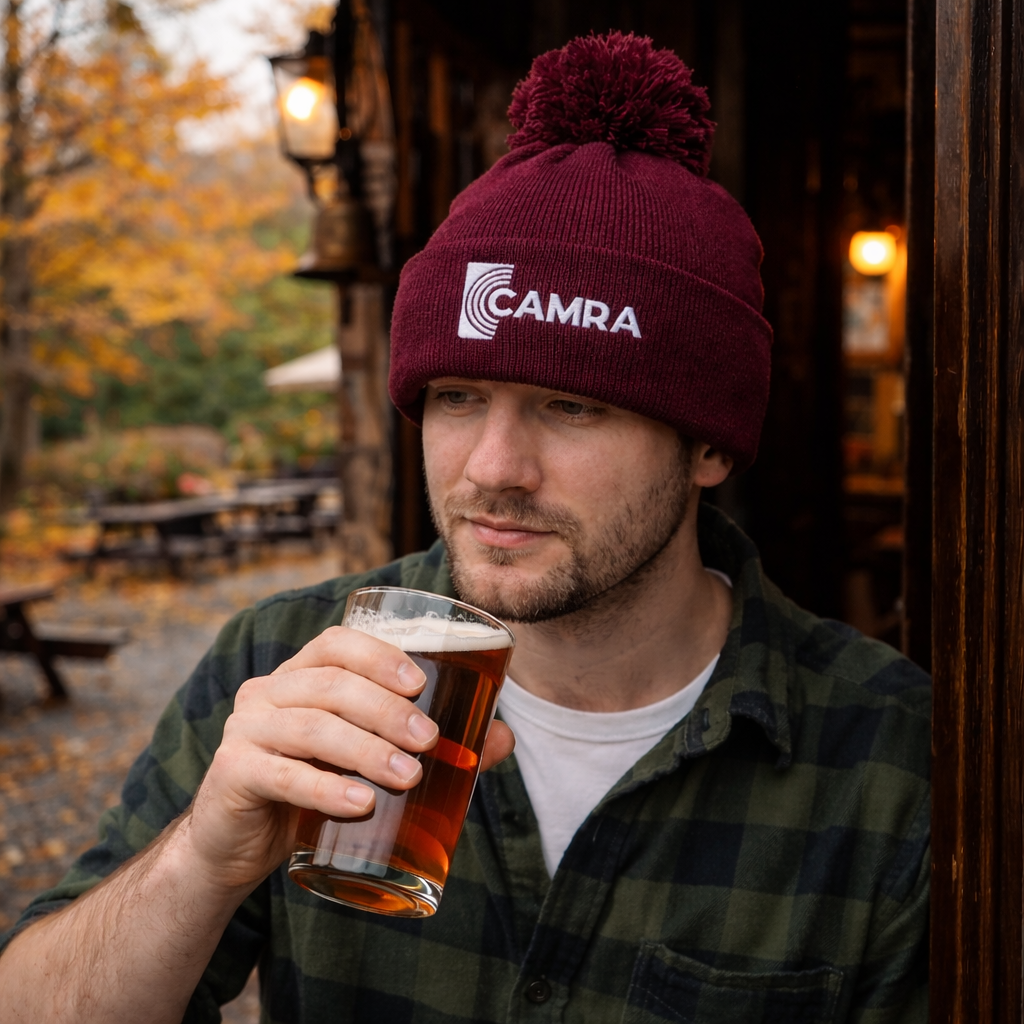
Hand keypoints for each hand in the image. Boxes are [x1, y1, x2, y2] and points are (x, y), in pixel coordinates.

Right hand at [182, 626, 514, 891]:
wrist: (233, 846)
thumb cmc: (307, 789)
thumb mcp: (360, 761)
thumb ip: (424, 745)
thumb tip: (503, 737)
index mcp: (299, 676)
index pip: (335, 643)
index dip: (378, 655)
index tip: (421, 682)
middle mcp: (266, 693)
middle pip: (330, 685)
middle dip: (386, 709)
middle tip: (429, 740)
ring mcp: (245, 731)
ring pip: (311, 727)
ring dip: (367, 750)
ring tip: (410, 777)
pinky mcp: (233, 775)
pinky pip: (282, 775)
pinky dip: (326, 788)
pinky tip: (360, 804)